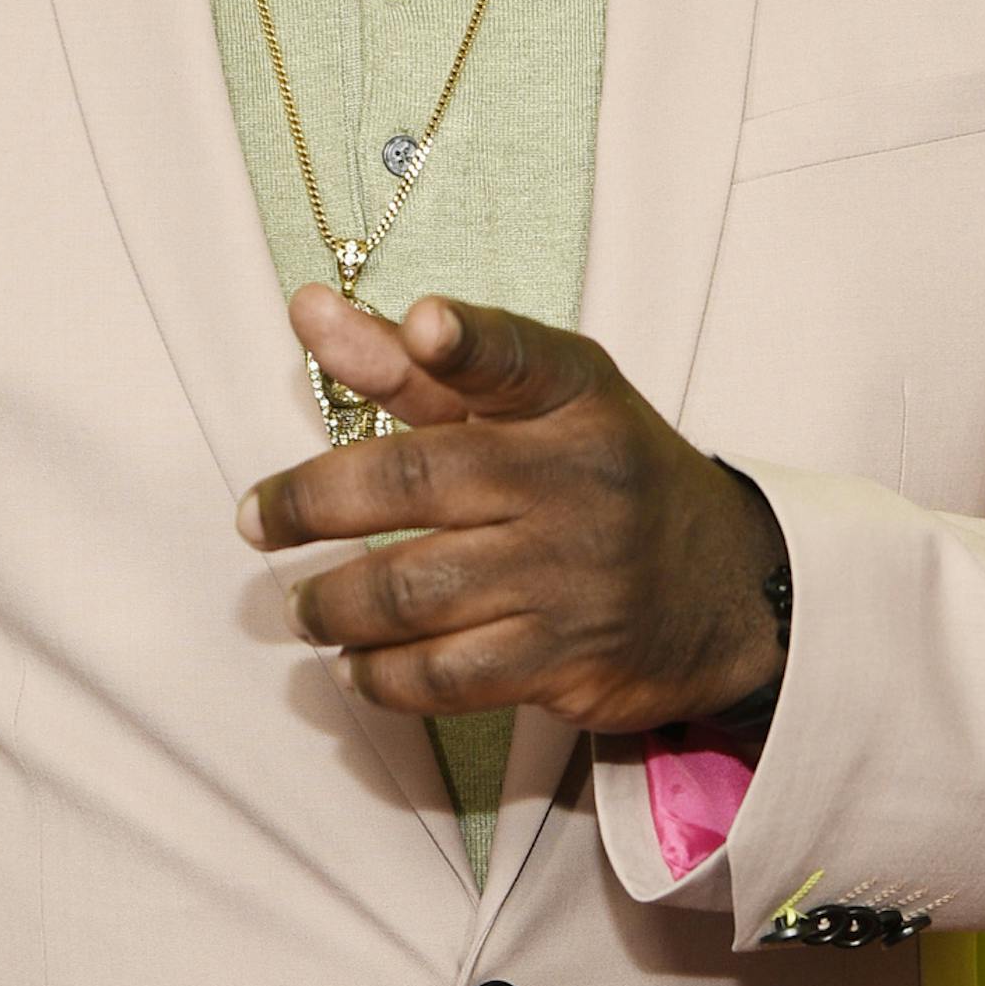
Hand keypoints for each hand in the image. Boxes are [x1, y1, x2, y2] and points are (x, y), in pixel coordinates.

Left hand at [235, 288, 788, 732]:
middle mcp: (574, 478)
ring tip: (301, 605)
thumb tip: (306, 310)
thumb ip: (413, 368)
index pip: (515, 356)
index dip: (464, 341)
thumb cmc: (598, 475)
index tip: (422, 325)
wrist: (727, 590)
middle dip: (312, 502)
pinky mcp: (567, 660)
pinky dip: (380, 675)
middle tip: (257, 520)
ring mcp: (571, 574)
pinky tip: (352, 664)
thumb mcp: (533, 403)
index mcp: (570, 396)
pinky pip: (446, 675)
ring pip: (415, 589)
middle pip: (417, 481)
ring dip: (333, 603)